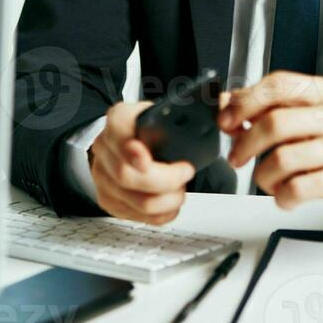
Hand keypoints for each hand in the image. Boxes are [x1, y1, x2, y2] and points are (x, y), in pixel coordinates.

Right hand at [88, 101, 196, 225]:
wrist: (127, 140)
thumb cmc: (150, 127)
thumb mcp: (164, 110)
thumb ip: (186, 110)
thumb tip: (218, 106)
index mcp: (118, 120)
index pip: (118, 134)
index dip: (131, 151)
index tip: (147, 161)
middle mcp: (105, 149)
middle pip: (128, 176)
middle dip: (167, 180)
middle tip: (186, 172)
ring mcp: (103, 177)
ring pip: (139, 201)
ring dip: (169, 200)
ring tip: (180, 189)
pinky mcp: (109, 200)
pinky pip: (140, 216)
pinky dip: (163, 213)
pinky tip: (170, 201)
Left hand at [218, 71, 322, 217]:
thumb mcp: (315, 113)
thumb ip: (273, 106)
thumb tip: (227, 104)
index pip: (278, 85)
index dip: (246, 101)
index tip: (227, 120)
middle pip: (275, 123)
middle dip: (245, 143)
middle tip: (237, 157)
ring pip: (283, 159)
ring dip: (263, 175)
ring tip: (266, 180)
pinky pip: (300, 188)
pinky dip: (282, 196)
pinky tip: (285, 197)